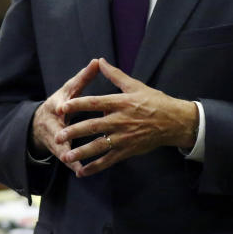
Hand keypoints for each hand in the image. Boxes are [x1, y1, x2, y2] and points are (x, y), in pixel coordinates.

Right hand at [30, 59, 100, 174]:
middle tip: (66, 142)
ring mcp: (54, 139)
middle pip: (57, 131)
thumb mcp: (69, 90)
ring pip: (60, 148)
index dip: (61, 107)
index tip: (62, 109)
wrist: (40, 123)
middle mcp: (52, 124)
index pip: (59, 105)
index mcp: (56, 106)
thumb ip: (84, 78)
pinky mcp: (58, 150)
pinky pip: (66, 159)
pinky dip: (72, 165)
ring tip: (77, 164)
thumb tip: (98, 61)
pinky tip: (81, 172)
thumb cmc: (60, 104)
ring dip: (68, 156)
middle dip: (62, 137)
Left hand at [56, 58, 197, 177]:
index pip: (94, 103)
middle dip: (74, 132)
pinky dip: (95, 167)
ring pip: (99, 146)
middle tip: (58, 136)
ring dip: (81, 153)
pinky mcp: (128, 150)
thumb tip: (100, 61)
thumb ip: (115, 75)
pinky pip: (109, 160)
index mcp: (120, 103)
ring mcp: (124, 137)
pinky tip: (82, 172)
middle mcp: (120, 120)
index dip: (77, 105)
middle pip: (93, 126)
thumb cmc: (155, 101)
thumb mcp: (135, 85)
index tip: (62, 107)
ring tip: (66, 157)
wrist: (174, 122)